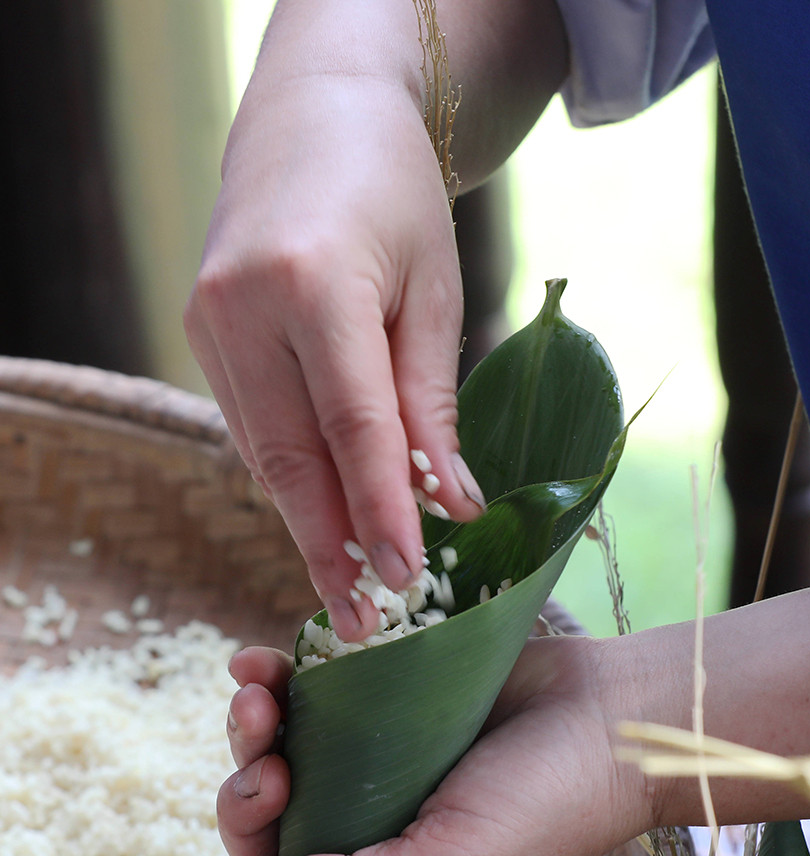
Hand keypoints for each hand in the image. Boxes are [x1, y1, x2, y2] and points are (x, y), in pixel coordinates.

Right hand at [185, 64, 484, 642]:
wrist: (315, 122)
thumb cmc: (394, 199)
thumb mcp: (433, 293)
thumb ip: (431, 403)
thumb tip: (451, 505)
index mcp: (313, 282)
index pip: (352, 424)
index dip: (380, 509)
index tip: (406, 577)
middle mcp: (243, 307)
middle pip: (291, 456)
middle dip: (329, 547)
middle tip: (361, 622)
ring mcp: (208, 322)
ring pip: (263, 453)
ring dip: (307, 525)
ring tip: (346, 590)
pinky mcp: (200, 334)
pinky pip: (252, 427)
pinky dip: (290, 479)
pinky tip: (322, 523)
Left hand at [219, 638, 654, 855]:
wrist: (605, 708)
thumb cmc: (548, 803)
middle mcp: (369, 844)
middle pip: (270, 840)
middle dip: (247, 807)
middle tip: (271, 771)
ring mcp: (366, 774)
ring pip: (275, 765)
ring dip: (248, 738)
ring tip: (259, 698)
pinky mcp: (373, 711)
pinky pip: (301, 704)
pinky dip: (270, 685)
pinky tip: (255, 663)